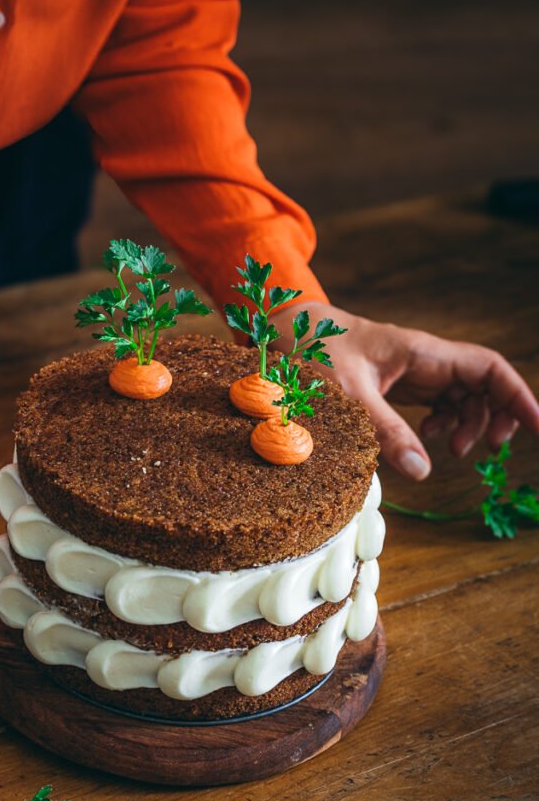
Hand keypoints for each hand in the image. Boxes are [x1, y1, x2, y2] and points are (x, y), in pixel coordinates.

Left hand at [271, 302, 538, 480]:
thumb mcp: (347, 394)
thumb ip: (384, 430)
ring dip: (467, 424)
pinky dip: (442, 425)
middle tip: (480, 450)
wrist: (286, 330)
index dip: (519, 396)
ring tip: (449, 450)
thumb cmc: (313, 350)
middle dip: (493, 417)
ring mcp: (414, 372)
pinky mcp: (400, 385)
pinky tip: (425, 441)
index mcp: (422, 352)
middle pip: (484, 385)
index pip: (488, 368)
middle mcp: (425, 359)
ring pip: (463, 397)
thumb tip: (424, 471)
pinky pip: (439, 404)